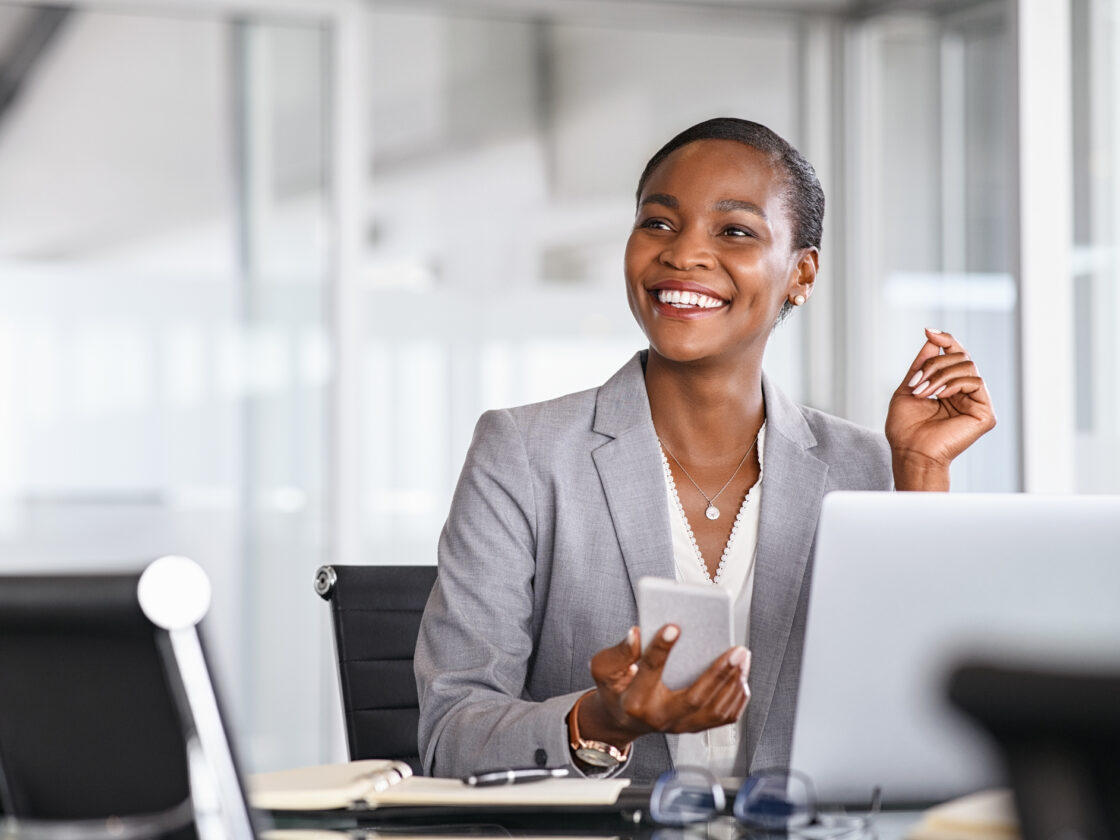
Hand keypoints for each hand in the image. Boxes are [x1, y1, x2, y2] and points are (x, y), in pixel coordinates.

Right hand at [575, 625, 750, 748]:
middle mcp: (660, 717)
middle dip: (719, 673)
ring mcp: (680, 725)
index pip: (650, 671)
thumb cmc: (616, 689)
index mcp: (635, 700)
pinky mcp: (694, 727)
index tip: (674, 627)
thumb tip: (636, 634)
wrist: (623, 719)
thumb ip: (619, 652)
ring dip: (733, 683)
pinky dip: (736, 698)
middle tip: (736, 650)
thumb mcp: (605, 668)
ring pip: (714, 710)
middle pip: (695, 698)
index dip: (661, 648)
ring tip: (742, 657)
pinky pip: (722, 718)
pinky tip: (741, 676)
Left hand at [885, 328, 996, 489]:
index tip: (928, 331)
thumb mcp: (909, 388)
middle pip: (960, 356)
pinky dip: (954, 383)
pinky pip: (975, 382)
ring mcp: (976, 402)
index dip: (945, 340)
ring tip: (923, 392)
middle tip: (917, 383)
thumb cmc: (906, 428)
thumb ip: (921, 364)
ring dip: (940, 375)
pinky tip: (939, 395)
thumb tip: (932, 338)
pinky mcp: (984, 413)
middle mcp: (965, 393)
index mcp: (949, 387)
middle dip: (934, 364)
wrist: (910, 452)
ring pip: (967, 366)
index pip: (954, 355)